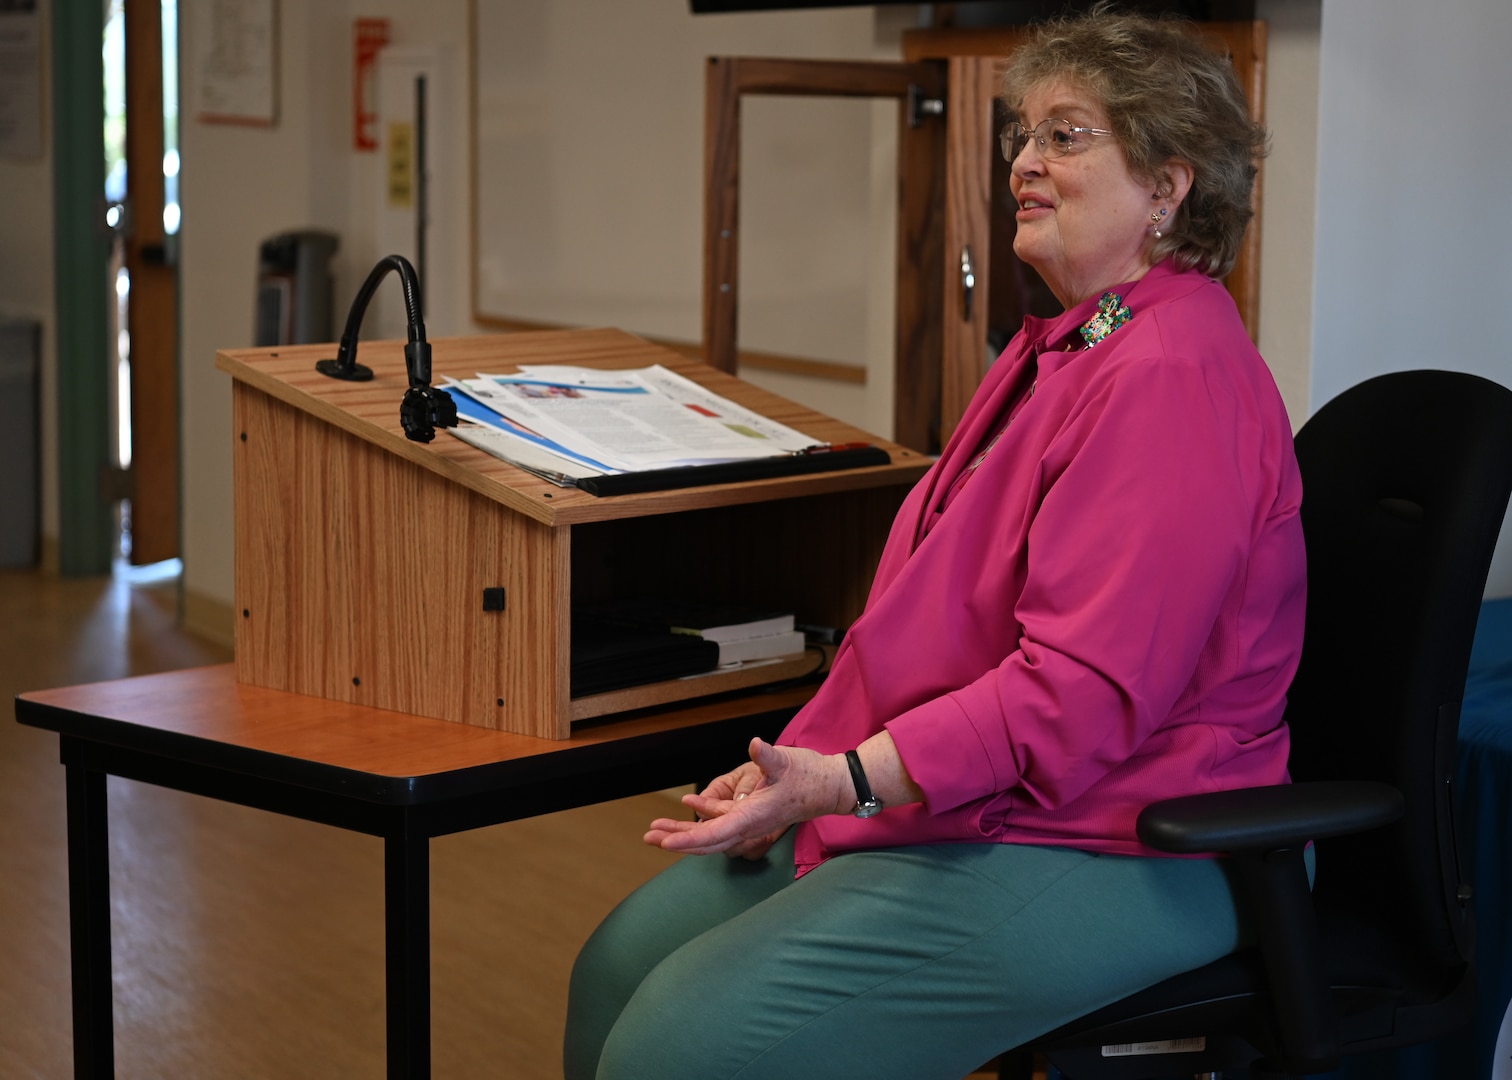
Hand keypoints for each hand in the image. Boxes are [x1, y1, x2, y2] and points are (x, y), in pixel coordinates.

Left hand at [644, 738, 851, 857]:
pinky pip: (721, 824)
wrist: (831, 787)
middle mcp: (749, 825)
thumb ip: (768, 756)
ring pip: (711, 836)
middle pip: (707, 842)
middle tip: (648, 836)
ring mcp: (750, 823)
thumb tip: (754, 744)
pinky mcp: (752, 816)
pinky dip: (701, 821)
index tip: (666, 841)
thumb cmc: (811, 776)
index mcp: (753, 817)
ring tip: (657, 829)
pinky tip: (689, 807)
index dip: (689, 839)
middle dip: (677, 840)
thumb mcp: (787, 761)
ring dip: (685, 833)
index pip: (715, 833)